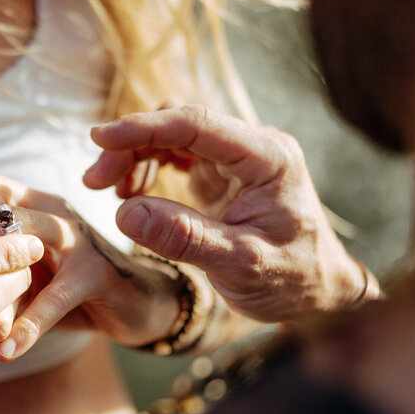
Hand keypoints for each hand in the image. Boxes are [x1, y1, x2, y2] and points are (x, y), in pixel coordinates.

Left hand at [0, 170, 183, 360]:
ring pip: (28, 238)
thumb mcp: (12, 269)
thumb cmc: (56, 285)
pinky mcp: (98, 272)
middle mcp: (50, 208)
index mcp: (26, 201)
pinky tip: (3, 350)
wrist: (131, 303)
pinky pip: (59, 295)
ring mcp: (77, 237)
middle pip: (0, 199)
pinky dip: (30, 324)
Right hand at [85, 105, 373, 321]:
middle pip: (180, 123)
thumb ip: (185, 238)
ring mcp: (238, 157)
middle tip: (94, 181)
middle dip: (132, 144)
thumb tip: (125, 212)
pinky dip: (148, 166)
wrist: (320, 291)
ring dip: (135, 154)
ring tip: (107, 190)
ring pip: (173, 134)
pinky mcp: (223, 172)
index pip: (197, 123)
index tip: (100, 138)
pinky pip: (177, 153)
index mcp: (268, 157)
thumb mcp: (240, 266)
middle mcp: (254, 146)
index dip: (144, 127)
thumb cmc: (292, 280)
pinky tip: (130, 193)